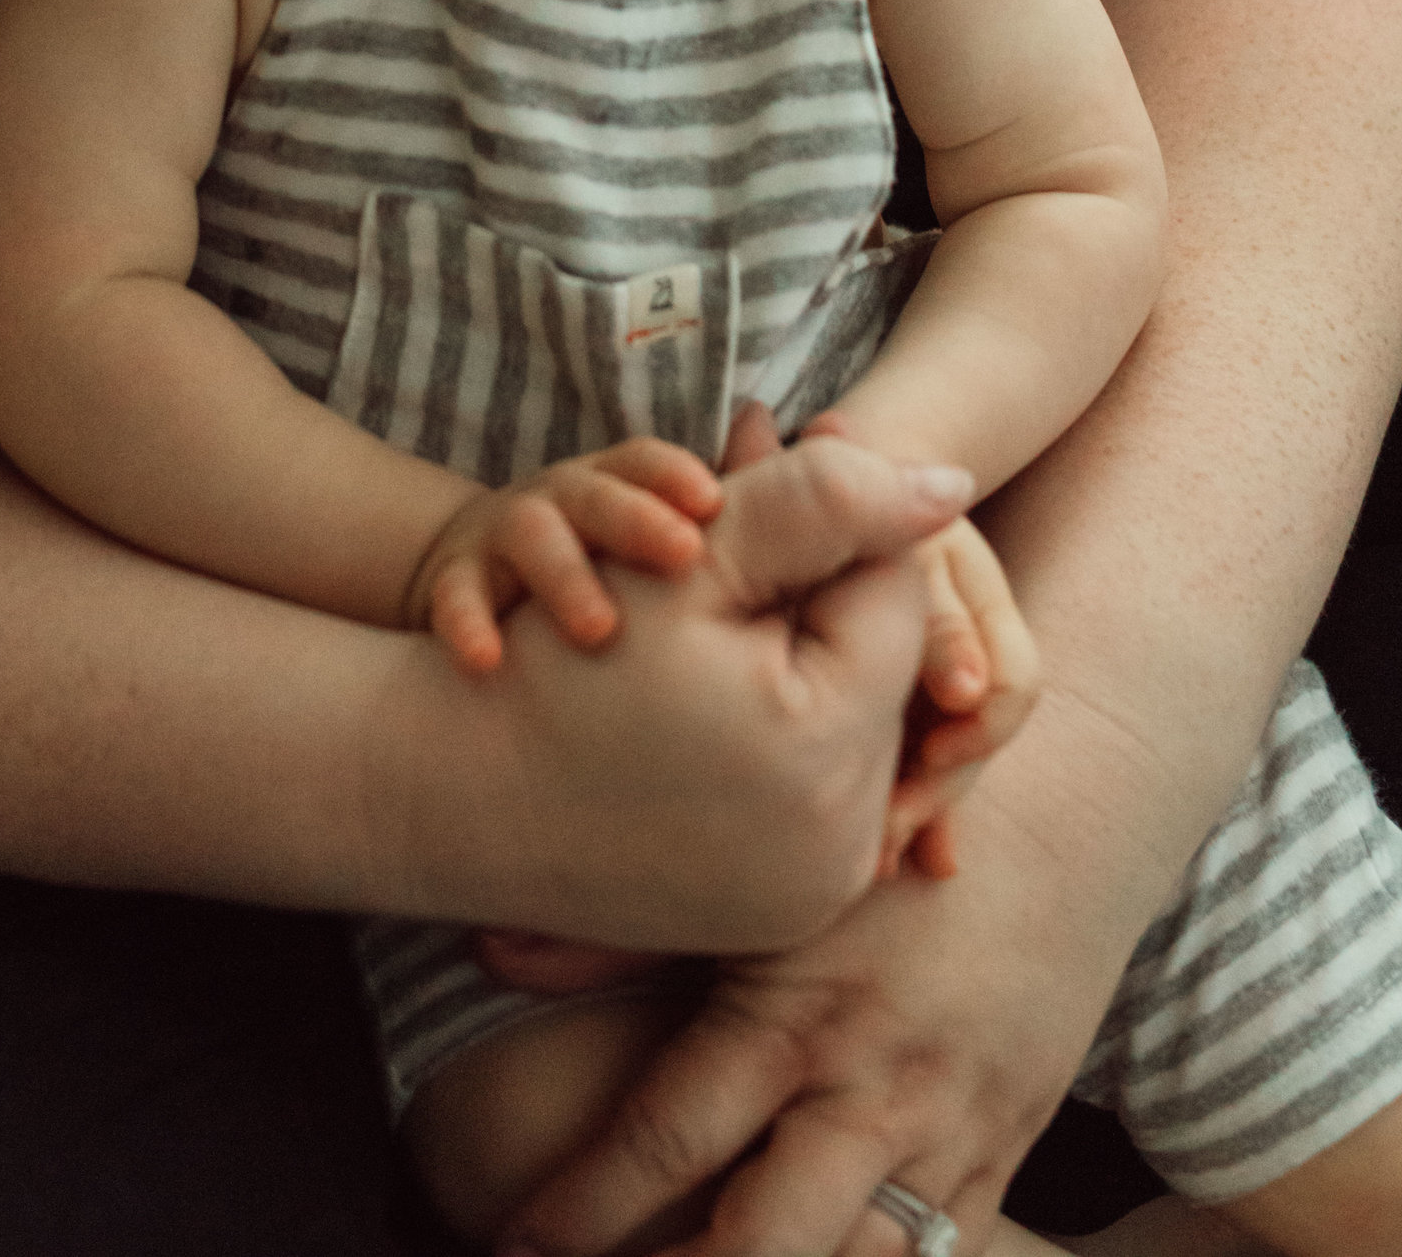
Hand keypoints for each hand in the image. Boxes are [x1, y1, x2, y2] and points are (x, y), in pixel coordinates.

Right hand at [392, 435, 975, 965]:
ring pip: (843, 728)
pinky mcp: (770, 919)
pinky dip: (768, 736)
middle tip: (723, 553)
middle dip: (810, 596)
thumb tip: (951, 482)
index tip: (761, 483)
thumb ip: (824, 502)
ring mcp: (806, 897)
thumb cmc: (558, 659)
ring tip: (704, 620)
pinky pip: (808, 798)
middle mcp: (840, 851)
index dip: (835, 519)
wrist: (450, 796)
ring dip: (790, 660)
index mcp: (834, 757)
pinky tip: (706, 695)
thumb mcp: (692, 555)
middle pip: (872, 666)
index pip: (895, 592)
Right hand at [407, 441, 724, 673]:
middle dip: (637, 519)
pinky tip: (487, 661)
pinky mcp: (457, 585)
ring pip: (532, 537)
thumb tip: (786, 432)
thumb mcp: (645, 533)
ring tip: (602, 627)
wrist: (472, 584)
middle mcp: (559, 504)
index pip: (645, 465)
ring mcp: (505, 543)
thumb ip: (723, 510)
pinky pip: (455, 598)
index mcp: (610, 488)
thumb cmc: (590, 564)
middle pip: (597, 494)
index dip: (677, 476)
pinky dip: (468, 625)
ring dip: (567, 576)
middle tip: (685, 557)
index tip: (714, 501)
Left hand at [496, 688, 1161, 1256]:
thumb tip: (488, 953)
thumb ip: (623, 925)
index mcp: (799, 1014)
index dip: (578, 1212)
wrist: (1064, 836)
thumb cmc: (882, 841)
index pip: (668, 1143)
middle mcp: (875, 1095)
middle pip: (762, 1248)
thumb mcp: (762, 871)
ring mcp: (947, 1144)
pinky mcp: (999, 1171)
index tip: (511, 1242)